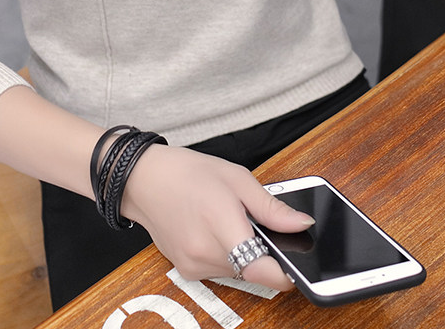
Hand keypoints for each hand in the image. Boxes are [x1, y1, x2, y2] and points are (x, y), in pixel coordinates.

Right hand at [120, 144, 314, 288]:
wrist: (143, 180)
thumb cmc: (186, 172)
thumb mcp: (236, 178)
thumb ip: (271, 207)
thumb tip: (302, 224)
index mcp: (221, 225)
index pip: (264, 270)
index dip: (286, 271)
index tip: (296, 262)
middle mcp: (205, 254)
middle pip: (254, 269)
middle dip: (262, 250)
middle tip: (253, 222)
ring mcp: (193, 266)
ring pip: (238, 271)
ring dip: (243, 253)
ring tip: (228, 221)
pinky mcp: (187, 271)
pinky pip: (220, 270)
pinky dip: (225, 254)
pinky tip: (214, 230)